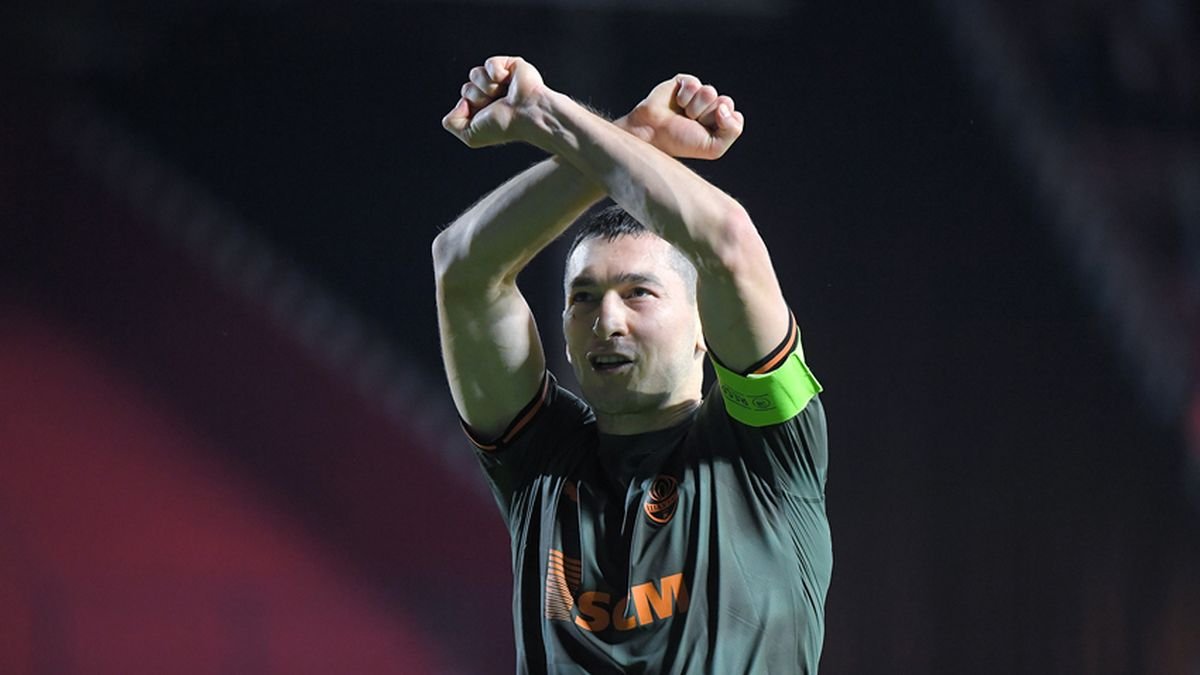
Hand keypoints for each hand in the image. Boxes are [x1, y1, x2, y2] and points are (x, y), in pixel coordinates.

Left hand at [442, 56, 546, 147]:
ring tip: (503, 95)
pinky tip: (508, 81)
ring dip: (486, 87)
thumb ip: (451, 123)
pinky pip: (489, 63)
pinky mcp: (510, 65)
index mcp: (484, 110)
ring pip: (475, 74)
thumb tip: (459, 103)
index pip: (463, 100)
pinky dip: (496, 73)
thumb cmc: (505, 126)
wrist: (527, 114)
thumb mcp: (470, 136)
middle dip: (477, 98)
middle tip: (495, 105)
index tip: (485, 115)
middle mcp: (492, 95)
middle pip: (466, 88)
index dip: (468, 107)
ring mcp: (501, 80)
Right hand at [617, 75, 744, 159]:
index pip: (735, 116)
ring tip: (683, 115)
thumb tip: (725, 107)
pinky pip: (694, 84)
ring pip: (710, 92)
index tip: (704, 133)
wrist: (652, 132)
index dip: (722, 124)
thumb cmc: (680, 142)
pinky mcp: (684, 82)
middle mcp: (710, 108)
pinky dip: (684, 97)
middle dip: (709, 115)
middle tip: (693, 124)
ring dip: (695, 107)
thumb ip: (733, 131)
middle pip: (726, 102)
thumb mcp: (713, 148)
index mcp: (719, 123)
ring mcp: (697, 94)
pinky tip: (676, 104)